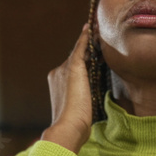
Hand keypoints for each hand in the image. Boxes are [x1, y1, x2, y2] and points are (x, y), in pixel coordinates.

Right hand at [44, 23, 93, 150]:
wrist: (68, 127)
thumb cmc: (75, 125)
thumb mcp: (79, 110)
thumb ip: (83, 100)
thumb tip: (91, 102)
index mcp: (57, 83)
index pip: (73, 69)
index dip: (84, 62)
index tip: (92, 55)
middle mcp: (57, 73)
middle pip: (76, 59)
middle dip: (87, 50)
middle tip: (99, 37)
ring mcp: (62, 70)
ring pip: (79, 53)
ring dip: (89, 42)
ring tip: (98, 31)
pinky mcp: (72, 68)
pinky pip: (79, 49)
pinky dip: (85, 38)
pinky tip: (90, 28)